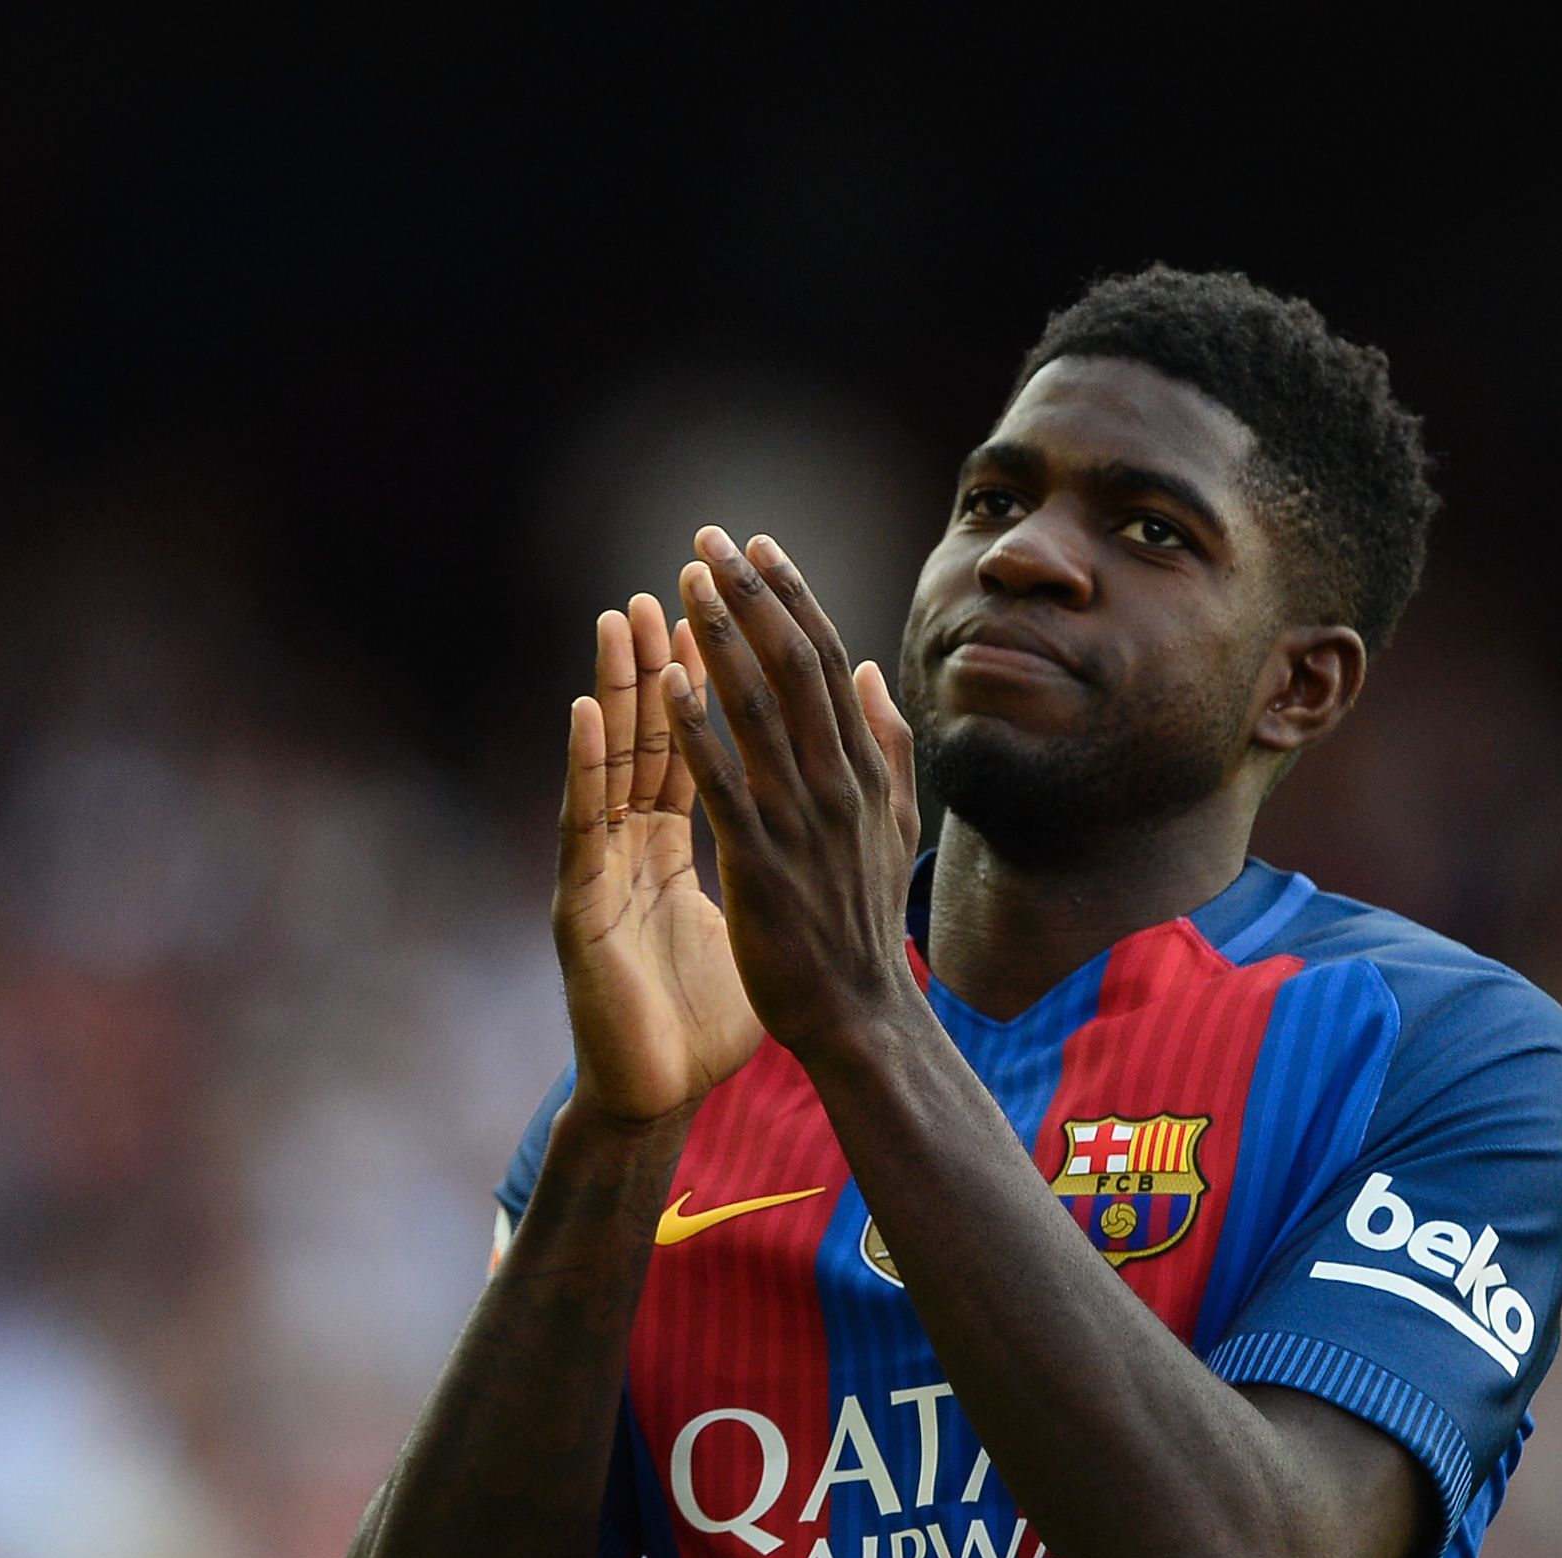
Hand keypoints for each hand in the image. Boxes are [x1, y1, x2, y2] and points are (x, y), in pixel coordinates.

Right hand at [556, 596, 761, 1130]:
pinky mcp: (579, 904)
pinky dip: (583, 765)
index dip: (715, 679)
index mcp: (672, 842)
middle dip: (663, 655)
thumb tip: (805, 810)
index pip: (698, 742)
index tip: (735, 609)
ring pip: (607, 762)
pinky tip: (584, 711)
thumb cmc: (702, 1012)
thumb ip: (766, 855)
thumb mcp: (749, 918)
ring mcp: (602, 868)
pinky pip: (582, 826)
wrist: (656, 1091)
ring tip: (624, 615)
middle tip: (678, 575)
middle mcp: (632, 842)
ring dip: (615, 686)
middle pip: (648, 733)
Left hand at [660, 528, 923, 1058]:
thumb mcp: (893, 823)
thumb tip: (871, 670)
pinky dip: (697, 727)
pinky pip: (724, 782)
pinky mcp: (759, 863)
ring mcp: (800, 821)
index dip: (791, 597)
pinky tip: (667, 682)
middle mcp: (836, 783)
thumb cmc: (865, 922)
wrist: (860, 1015)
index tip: (758, 546)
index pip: (826, 662)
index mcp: (862, 770)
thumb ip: (885, 744)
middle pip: (793, 666)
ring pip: (758, 710)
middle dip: (750, 596)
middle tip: (710, 538)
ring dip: (720, 639)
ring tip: (686, 581)